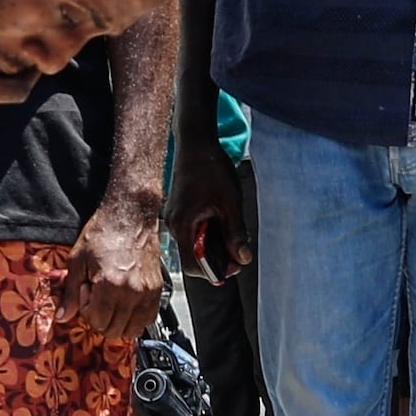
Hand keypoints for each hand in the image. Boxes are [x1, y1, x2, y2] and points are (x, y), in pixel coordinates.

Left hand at [66, 196, 167, 340]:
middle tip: (97, 297)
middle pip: (114, 329)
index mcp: (109, 284)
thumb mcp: (77, 260)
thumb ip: (70, 292)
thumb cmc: (103, 233)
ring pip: (133, 329)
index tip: (87, 292)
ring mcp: (147, 292)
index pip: (97, 321)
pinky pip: (148, 319)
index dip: (87, 311)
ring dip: (119, 322)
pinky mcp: (157, 289)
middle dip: (101, 319)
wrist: (130, 216)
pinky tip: (125, 303)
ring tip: (111, 301)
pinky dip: (136, 319)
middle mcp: (132, 292)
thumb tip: (63, 316)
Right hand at [168, 141, 248, 280]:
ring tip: (231, 233)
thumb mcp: (230, 203)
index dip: (214, 272)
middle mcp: (173, 224)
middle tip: (238, 252)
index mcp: (183, 225)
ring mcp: (173, 217)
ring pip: (192, 244)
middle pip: (193, 257)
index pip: (193, 265)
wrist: (195, 143)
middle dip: (216, 259)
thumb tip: (242, 258)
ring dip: (212, 245)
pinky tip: (219, 222)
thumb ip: (236, 233)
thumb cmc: (211, 168)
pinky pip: (190, 232)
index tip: (233, 267)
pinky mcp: (177, 211)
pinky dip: (206, 234)